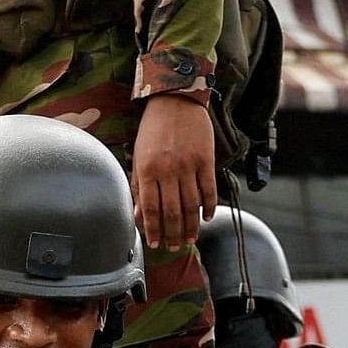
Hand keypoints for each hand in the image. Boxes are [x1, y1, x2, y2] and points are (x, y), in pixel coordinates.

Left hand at [129, 93, 217, 249]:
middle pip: (172, 211)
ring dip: (191, 226)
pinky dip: (208, 207)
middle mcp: (168, 170)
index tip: (155, 244)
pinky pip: (209, 190)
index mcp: (147, 169)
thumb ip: (139, 185)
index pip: (151, 209)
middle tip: (175, 247)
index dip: (153, 230)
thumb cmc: (153, 129)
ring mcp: (188, 165)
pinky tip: (206, 218)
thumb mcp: (138, 155)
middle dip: (173, 233)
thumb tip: (139, 215)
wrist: (175, 100)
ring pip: (191, 205)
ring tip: (190, 239)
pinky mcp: (205, 160)